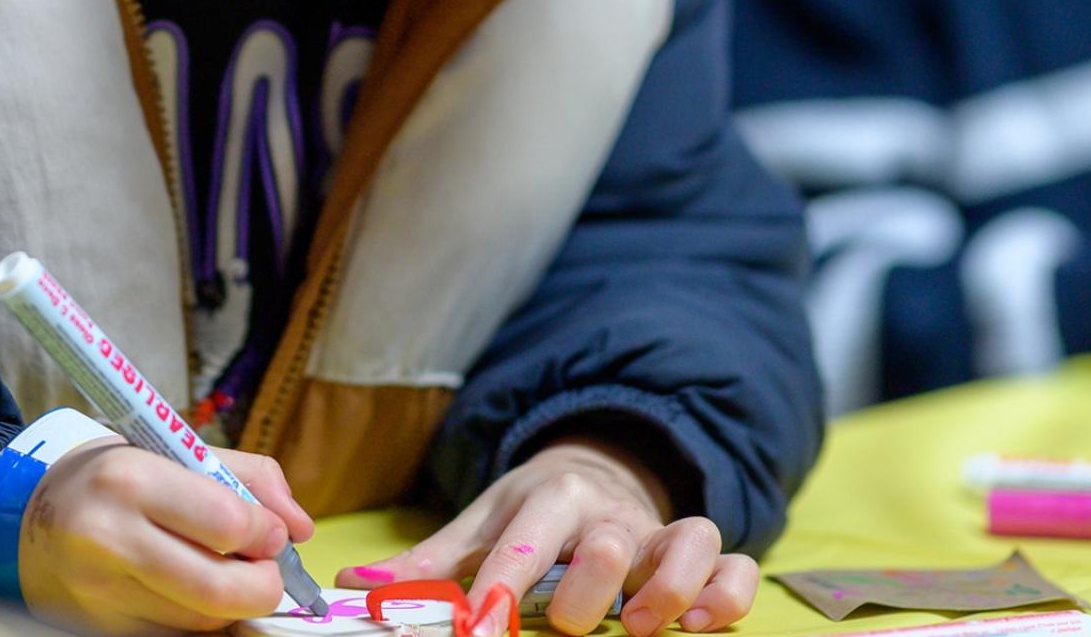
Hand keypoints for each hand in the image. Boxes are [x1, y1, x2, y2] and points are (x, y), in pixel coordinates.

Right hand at [14, 440, 314, 634]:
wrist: (26, 516)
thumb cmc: (112, 478)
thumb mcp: (173, 450)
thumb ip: (248, 477)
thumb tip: (299, 527)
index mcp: (130, 480)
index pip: (229, 524)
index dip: (266, 534)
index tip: (269, 532)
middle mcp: (110, 539)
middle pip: (220, 590)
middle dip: (263, 585)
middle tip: (266, 570)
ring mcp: (100, 593)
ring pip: (202, 621)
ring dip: (232, 604)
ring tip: (225, 572)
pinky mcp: (100, 628)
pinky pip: (175, 634)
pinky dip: (199, 619)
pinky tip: (191, 591)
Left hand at [337, 438, 756, 636]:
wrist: (595, 468)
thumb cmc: (533, 510)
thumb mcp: (482, 523)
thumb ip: (431, 560)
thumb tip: (358, 585)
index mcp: (548, 498)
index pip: (523, 541)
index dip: (501, 588)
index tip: (480, 627)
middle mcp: (608, 513)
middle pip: (606, 541)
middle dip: (587, 588)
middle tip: (566, 622)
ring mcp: (658, 532)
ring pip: (686, 542)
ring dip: (669, 587)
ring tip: (644, 626)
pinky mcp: (699, 551)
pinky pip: (733, 564)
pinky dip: (727, 591)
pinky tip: (703, 623)